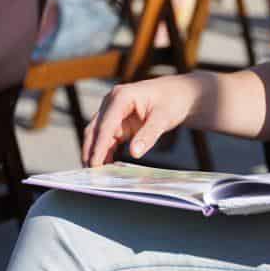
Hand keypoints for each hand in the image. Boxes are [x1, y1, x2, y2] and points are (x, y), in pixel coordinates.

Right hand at [81, 74, 202, 166]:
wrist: (179, 94)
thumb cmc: (172, 101)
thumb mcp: (163, 118)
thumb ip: (148, 135)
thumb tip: (134, 153)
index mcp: (121, 97)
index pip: (105, 125)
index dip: (99, 146)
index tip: (95, 164)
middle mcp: (112, 103)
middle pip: (95, 130)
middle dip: (91, 152)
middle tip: (90, 175)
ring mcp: (112, 112)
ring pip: (97, 136)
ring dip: (96, 154)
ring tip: (96, 176)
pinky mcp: (117, 123)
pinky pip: (107, 140)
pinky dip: (105, 153)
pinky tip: (107, 167)